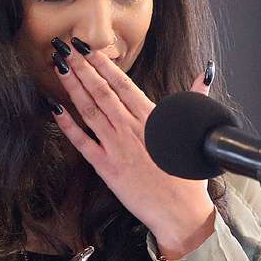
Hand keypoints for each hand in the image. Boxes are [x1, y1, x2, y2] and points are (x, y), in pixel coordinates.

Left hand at [52, 44, 216, 259]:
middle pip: (102, 91)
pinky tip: (55, 110)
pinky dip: (67, 126)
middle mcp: (131, 128)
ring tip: (59, 68)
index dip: (103, 64)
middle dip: (82, 68)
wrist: (181, 212)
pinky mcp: (106, 168)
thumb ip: (196, 98)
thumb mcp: (194, 131)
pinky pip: (82, 143)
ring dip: (73, 87)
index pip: (123, 84)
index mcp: (152, 118)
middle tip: (65, 49)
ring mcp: (117, 147)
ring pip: (90, 110)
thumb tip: (205, 74)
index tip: (88, 49)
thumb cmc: (188, 177)